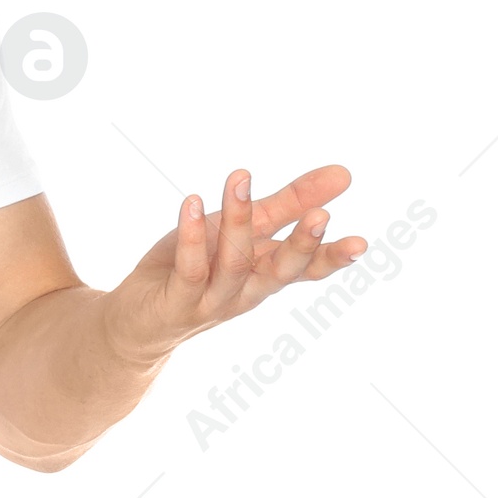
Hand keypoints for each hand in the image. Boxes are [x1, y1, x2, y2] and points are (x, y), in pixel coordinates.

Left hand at [104, 164, 365, 365]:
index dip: (331, 257)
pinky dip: (190, 237)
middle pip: (278, 272)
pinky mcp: (175, 303)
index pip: (306, 269)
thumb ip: (288, 204)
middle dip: (300, 246)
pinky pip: (188, 269)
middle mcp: (244, 292)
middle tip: (321, 216)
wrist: (137, 322)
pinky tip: (192, 202)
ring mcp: (210, 302)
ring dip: (238, 221)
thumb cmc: (196, 268)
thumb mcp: (241, 230)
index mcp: (264, 274)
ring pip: (232, 264)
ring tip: (240, 176)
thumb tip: (343, 174)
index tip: (361, 244)